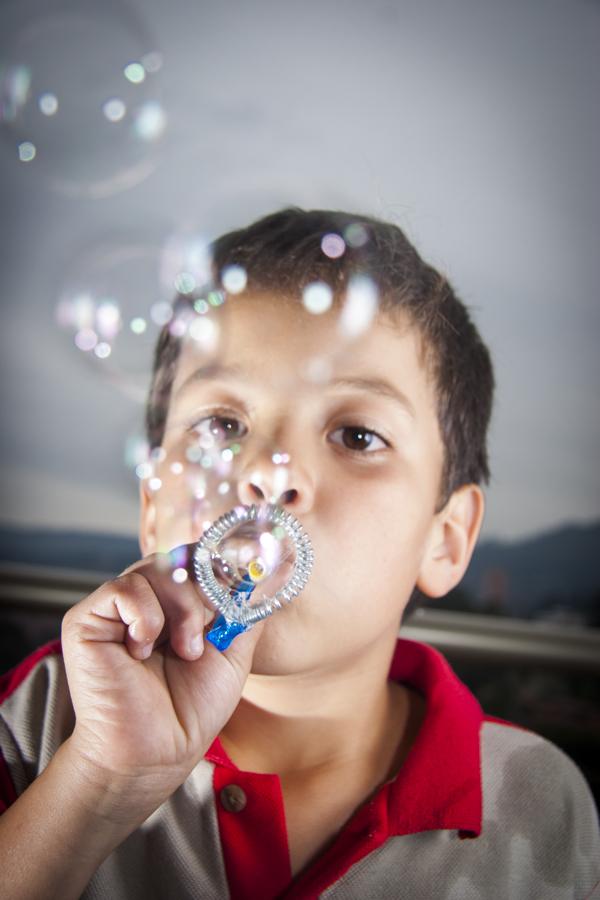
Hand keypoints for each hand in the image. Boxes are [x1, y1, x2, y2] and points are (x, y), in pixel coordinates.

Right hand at [60, 549, 261, 817]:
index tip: (228, 604)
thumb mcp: (233, 654)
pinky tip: (141, 650)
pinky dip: (143, 616)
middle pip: (179, 558)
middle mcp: (145, 601)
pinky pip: (123, 587)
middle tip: (201, 642)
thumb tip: (257, 578)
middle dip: (201, 597)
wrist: (157, 752)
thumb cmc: (191, 710)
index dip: (216, 573)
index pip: (195, 560)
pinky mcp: (87, 619)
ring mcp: (115, 609)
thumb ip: (243, 613)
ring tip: (181, 650)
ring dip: (180, 610)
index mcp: (175, 605)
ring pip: (155, 567)